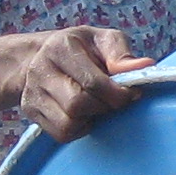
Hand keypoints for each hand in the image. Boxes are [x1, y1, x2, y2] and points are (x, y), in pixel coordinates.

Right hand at [12, 26, 149, 141]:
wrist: (44, 56)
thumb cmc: (82, 49)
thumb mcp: (103, 40)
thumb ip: (121, 53)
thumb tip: (144, 66)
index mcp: (60, 47)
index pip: (92, 81)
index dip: (117, 93)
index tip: (130, 94)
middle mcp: (40, 69)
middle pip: (77, 104)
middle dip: (103, 107)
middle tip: (112, 101)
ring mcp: (32, 92)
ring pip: (67, 123)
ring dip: (90, 120)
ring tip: (96, 106)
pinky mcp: (30, 111)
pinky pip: (60, 133)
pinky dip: (78, 129)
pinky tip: (83, 115)